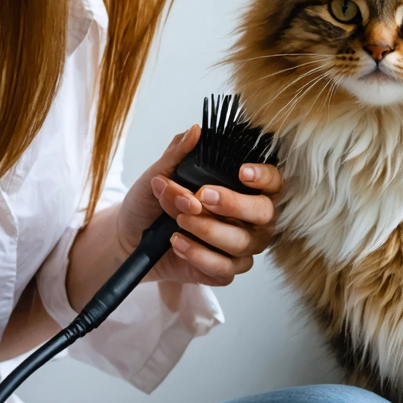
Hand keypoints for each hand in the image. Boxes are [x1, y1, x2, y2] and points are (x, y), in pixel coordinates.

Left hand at [117, 125, 282, 286]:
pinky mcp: (225, 271)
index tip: (242, 171)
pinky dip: (199, 255)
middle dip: (233, 204)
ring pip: (241, 243)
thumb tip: (193, 131)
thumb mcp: (160, 174)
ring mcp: (241, 247)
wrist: (130, 236)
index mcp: (245, 190)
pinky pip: (224, 268)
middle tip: (202, 196)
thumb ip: (178, 154)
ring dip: (208, 230)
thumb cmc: (153, 202)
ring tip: (178, 220)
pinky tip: (178, 243)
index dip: (264, 177)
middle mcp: (250, 219)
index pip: (273, 182)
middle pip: (264, 213)